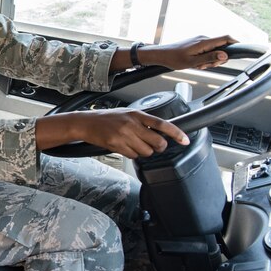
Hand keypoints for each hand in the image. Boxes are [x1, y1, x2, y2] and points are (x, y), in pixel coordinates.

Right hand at [37, 109, 189, 158]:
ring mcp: (124, 135)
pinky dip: (132, 154)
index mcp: (136, 114)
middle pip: (157, 142)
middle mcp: (131, 124)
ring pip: (146, 152)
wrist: (85, 123)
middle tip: (154, 146)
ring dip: (144, 152)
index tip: (185, 140)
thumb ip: (142, 121)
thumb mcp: (126, 114)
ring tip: (135, 145)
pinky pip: (133, 156)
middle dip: (159, 147)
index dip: (176, 133)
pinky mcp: (116, 145)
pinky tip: (126, 147)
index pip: (161, 124)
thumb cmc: (106, 118)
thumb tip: (159, 132)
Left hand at [142, 35, 237, 70]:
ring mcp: (200, 41)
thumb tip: (224, 55)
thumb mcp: (193, 62)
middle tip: (205, 65)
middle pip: (221, 47)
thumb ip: (209, 58)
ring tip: (197, 65)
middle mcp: (203, 39)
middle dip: (217, 59)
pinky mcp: (196, 44)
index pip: (226, 38)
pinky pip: (206, 51)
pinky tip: (195, 64)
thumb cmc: (174, 59)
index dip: (235, 43)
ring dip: (209, 60)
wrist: (161, 55)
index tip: (240, 50)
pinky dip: (204, 59)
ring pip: (213, 51)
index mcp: (204, 42)